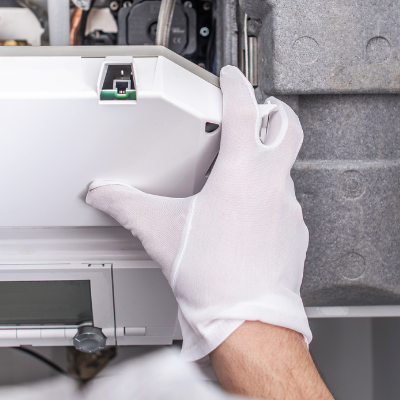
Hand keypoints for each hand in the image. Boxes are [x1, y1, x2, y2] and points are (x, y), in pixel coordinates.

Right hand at [86, 65, 310, 359]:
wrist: (248, 322)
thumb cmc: (214, 279)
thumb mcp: (160, 233)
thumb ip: (126, 206)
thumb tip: (104, 194)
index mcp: (242, 172)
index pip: (246, 110)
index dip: (237, 85)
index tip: (232, 77)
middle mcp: (272, 184)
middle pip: (287, 128)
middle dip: (275, 111)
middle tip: (260, 108)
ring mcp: (289, 209)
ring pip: (285, 169)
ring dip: (267, 161)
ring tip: (240, 172)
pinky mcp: (295, 234)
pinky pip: (285, 204)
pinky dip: (269, 198)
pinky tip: (247, 216)